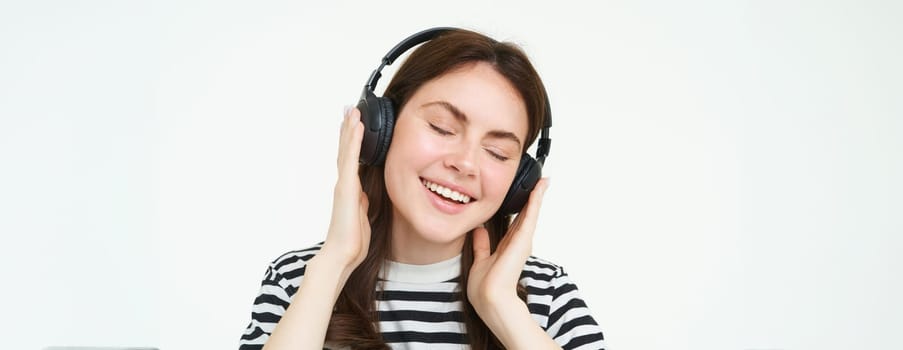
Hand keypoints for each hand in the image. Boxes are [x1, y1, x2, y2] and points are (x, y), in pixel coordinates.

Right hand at [320, 107, 370, 271]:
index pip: (351, 161)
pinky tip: (357, 127)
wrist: (342, 255)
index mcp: (350, 191)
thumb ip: (362, 203)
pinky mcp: (346, 187)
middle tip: (350, 110)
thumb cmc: (352, 241)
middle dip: (348, 130)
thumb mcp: (362, 217)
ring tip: (352, 111)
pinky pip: (350, 159)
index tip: (354, 126)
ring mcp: (344, 184)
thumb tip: (365, 195)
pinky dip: (354, 142)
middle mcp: (345, 184)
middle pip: (346, 151)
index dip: (352, 143)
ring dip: (350, 130)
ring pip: (346, 150)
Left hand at [467, 178, 548, 315]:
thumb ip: (482, 244)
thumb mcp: (480, 260)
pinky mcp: (524, 239)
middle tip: (540, 183)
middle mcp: (518, 243)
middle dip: (532, 199)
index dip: (520, 209)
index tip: (523, 196)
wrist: (490, 297)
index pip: (515, 223)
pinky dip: (536, 200)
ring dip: (537, 196)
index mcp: (507, 247)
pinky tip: (541, 187)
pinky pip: (531, 214)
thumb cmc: (485, 287)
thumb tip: (479, 229)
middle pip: (526, 215)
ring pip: (531, 212)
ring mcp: (523, 241)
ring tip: (544, 181)